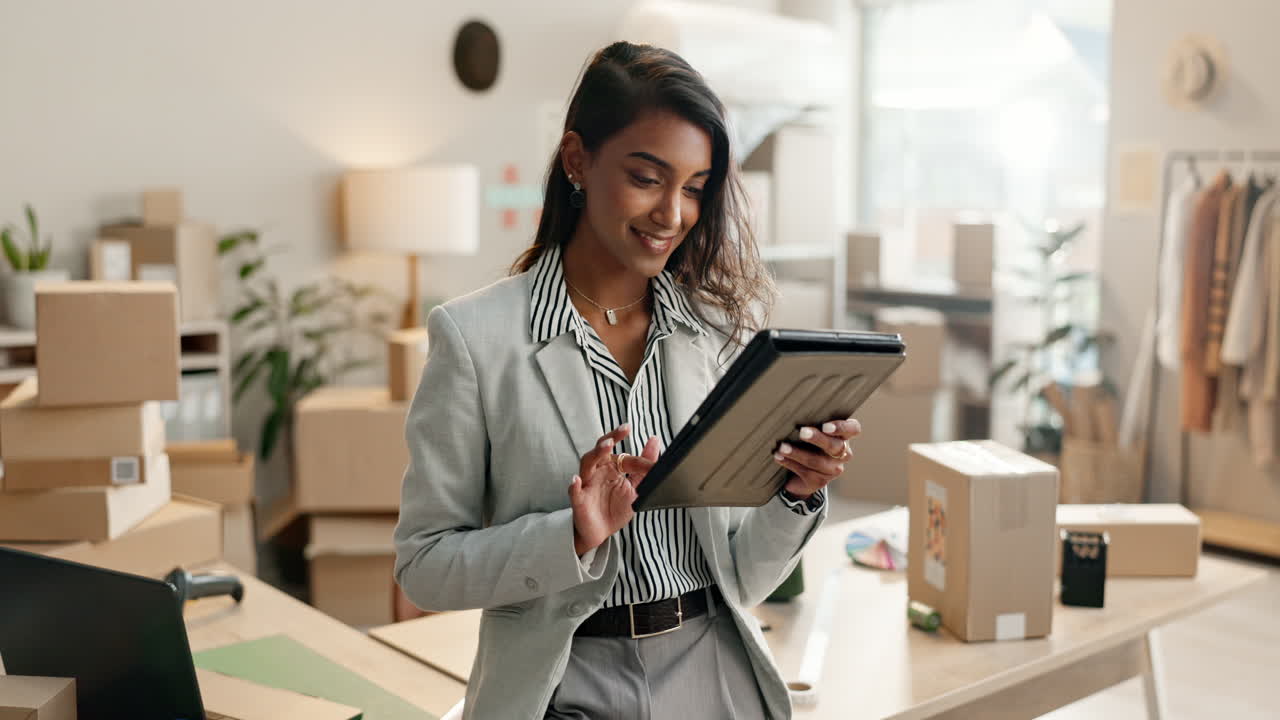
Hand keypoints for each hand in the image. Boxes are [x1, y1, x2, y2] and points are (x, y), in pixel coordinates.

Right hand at [569, 424, 660, 555]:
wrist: (601, 533)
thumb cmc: (615, 508)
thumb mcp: (635, 487)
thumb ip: (644, 465)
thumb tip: (655, 440)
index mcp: (612, 467)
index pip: (626, 457)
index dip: (641, 460)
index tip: (654, 465)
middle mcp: (598, 471)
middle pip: (602, 449)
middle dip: (611, 438)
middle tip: (624, 430)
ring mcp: (587, 484)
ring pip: (587, 463)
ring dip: (596, 453)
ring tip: (607, 445)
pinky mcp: (579, 500)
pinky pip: (574, 491)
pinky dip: (573, 485)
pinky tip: (576, 480)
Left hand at [773, 418, 862, 498]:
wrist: (797, 474)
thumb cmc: (805, 443)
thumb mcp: (810, 431)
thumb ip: (810, 422)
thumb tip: (793, 410)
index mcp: (843, 436)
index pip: (853, 429)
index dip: (842, 428)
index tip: (825, 426)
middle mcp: (843, 453)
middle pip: (835, 446)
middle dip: (817, 439)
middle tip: (802, 432)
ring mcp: (833, 469)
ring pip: (817, 461)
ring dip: (797, 452)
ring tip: (782, 447)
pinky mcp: (820, 481)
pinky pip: (805, 472)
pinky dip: (789, 463)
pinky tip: (779, 457)